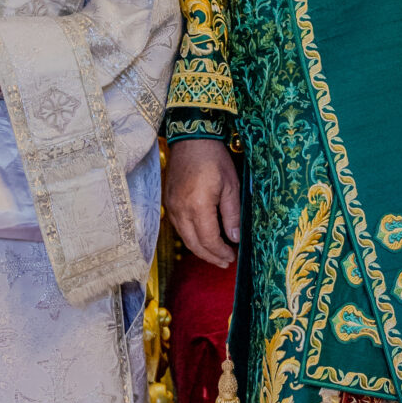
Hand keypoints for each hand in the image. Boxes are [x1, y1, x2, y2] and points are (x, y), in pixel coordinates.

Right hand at [165, 138, 240, 268]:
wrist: (191, 139)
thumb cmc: (213, 159)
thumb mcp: (231, 186)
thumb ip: (232, 214)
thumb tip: (234, 238)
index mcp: (197, 206)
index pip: (208, 240)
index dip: (220, 252)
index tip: (232, 257)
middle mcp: (180, 210)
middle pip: (194, 244)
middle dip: (210, 257)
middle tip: (224, 262)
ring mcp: (171, 207)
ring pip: (184, 238)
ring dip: (200, 249)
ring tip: (215, 255)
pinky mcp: (168, 202)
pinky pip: (179, 227)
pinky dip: (191, 237)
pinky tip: (202, 238)